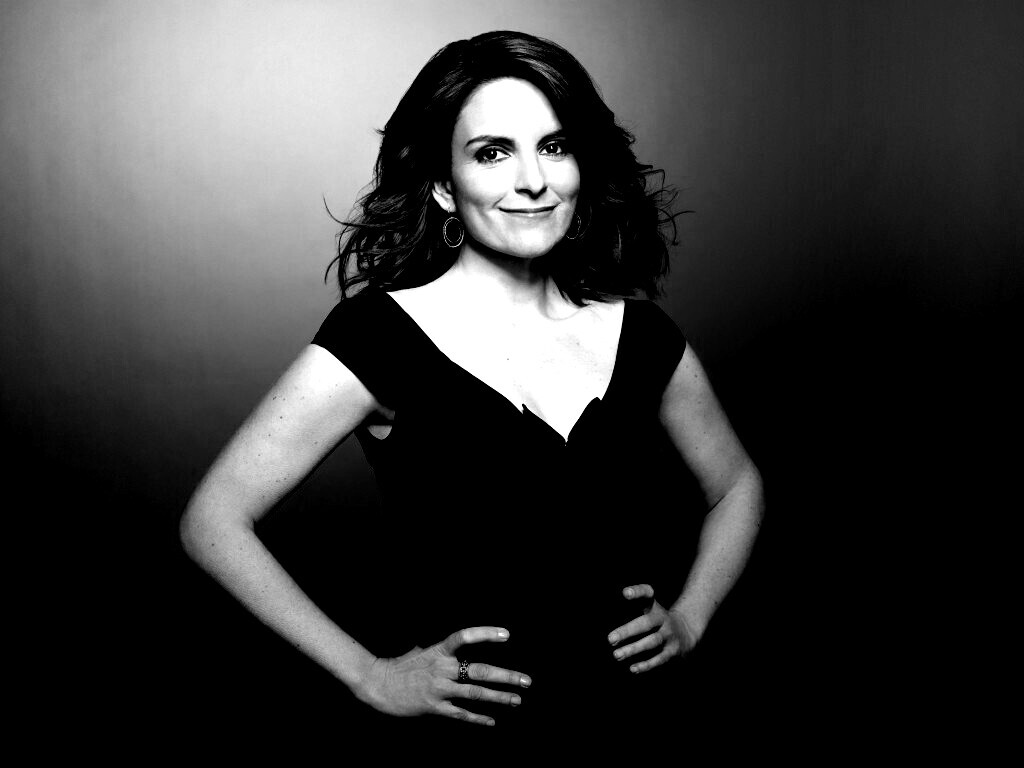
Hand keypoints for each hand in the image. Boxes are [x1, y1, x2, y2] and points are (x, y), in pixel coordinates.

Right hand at [358, 626, 531, 726]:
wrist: (378, 684)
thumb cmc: (400, 666)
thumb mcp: (421, 651)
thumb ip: (439, 651)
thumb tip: (452, 648)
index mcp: (438, 650)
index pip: (464, 636)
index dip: (485, 634)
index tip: (506, 635)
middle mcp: (441, 668)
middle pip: (480, 670)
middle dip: (506, 676)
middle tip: (526, 680)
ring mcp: (438, 688)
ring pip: (474, 693)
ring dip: (498, 697)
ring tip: (516, 700)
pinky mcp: (433, 707)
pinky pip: (460, 713)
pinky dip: (477, 717)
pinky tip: (492, 720)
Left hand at [607, 584, 698, 673]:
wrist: (687, 631)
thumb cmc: (658, 621)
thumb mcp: (650, 609)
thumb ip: (633, 609)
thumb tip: (611, 623)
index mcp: (655, 607)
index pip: (647, 594)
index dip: (638, 592)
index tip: (625, 593)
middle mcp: (663, 619)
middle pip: (646, 623)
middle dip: (627, 631)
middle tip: (610, 639)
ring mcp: (670, 635)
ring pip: (652, 642)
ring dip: (633, 649)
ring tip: (616, 655)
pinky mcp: (673, 650)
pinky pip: (660, 658)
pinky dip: (646, 664)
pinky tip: (633, 668)